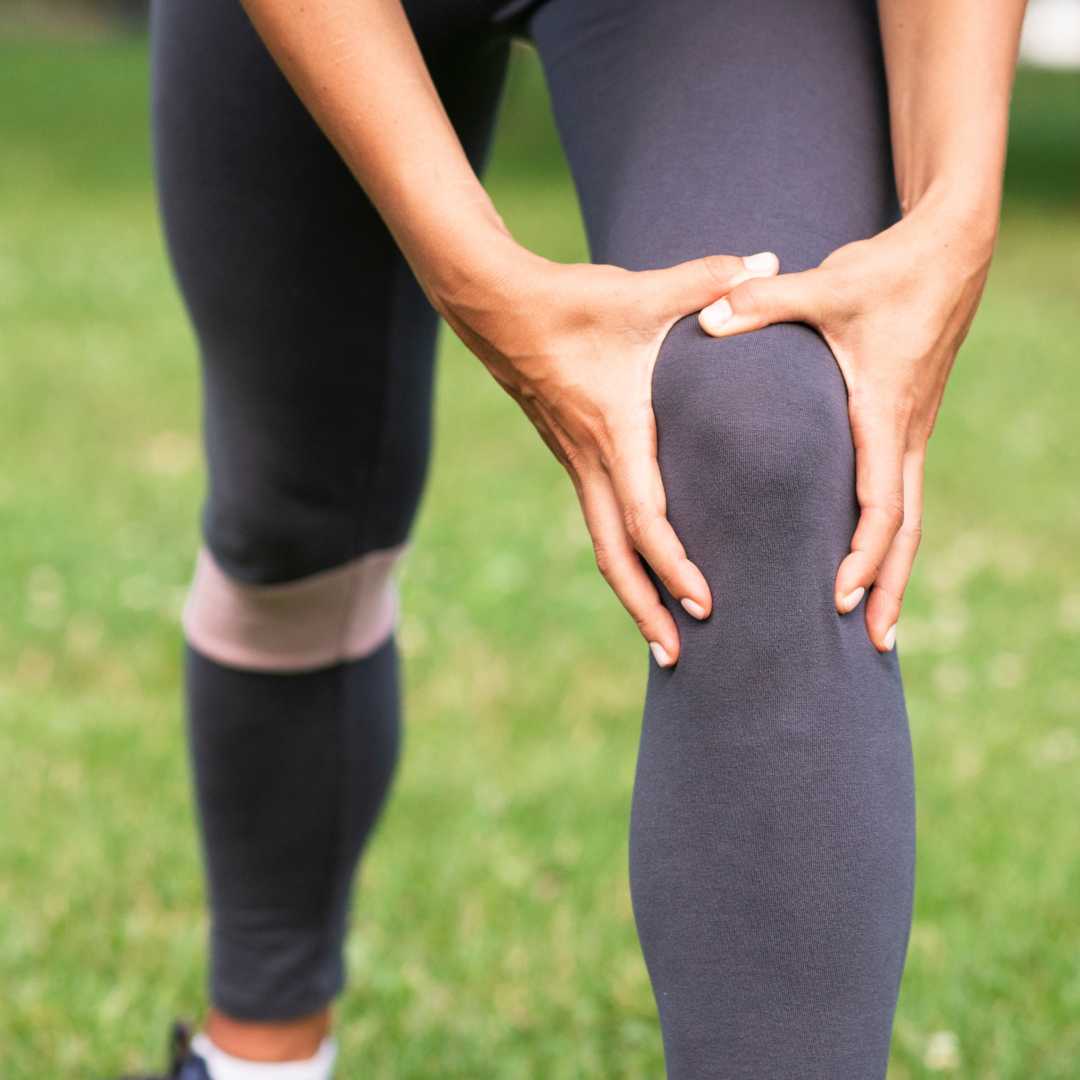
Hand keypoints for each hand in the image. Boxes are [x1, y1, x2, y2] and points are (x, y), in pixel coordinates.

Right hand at [432, 244, 779, 666]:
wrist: (495, 305)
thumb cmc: (570, 302)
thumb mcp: (640, 291)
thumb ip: (709, 280)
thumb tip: (769, 263)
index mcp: (614, 432)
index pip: (646, 518)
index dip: (675, 565)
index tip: (704, 603)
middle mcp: (591, 461)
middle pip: (615, 556)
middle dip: (645, 610)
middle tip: (676, 657)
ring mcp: (575, 463)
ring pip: (603, 544)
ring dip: (630, 593)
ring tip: (660, 636)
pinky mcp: (572, 455)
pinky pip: (598, 519)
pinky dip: (622, 555)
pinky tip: (641, 568)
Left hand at [699, 204, 994, 651]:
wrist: (948, 250)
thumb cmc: (889, 270)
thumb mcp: (827, 286)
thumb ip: (765, 303)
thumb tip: (708, 317)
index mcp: (885, 412)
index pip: (880, 502)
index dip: (861, 553)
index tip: (838, 596)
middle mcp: (905, 433)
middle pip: (904, 530)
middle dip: (888, 587)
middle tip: (874, 644)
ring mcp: (911, 431)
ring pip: (908, 518)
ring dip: (894, 572)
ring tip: (878, 626)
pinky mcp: (905, 423)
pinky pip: (899, 494)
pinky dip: (888, 538)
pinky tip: (868, 561)